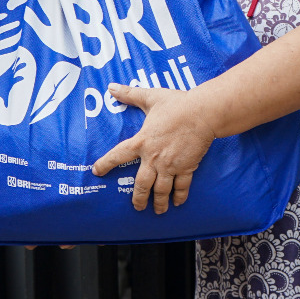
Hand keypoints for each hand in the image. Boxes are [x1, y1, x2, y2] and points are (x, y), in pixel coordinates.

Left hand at [91, 85, 216, 213]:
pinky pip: (181, 186)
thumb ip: (130, 94)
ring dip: (158, 202)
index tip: (96, 171)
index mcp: (142, 141)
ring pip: (161, 190)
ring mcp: (171, 165)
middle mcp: (154, 158)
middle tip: (137, 207)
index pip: (118, 155)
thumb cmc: (177, 104)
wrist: (203, 113)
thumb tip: (112, 87)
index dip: (106, 164)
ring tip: (158, 211)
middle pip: (142, 184)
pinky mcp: (187, 167)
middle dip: (138, 198)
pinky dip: (180, 196)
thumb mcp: (151, 97)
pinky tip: (178, 203)